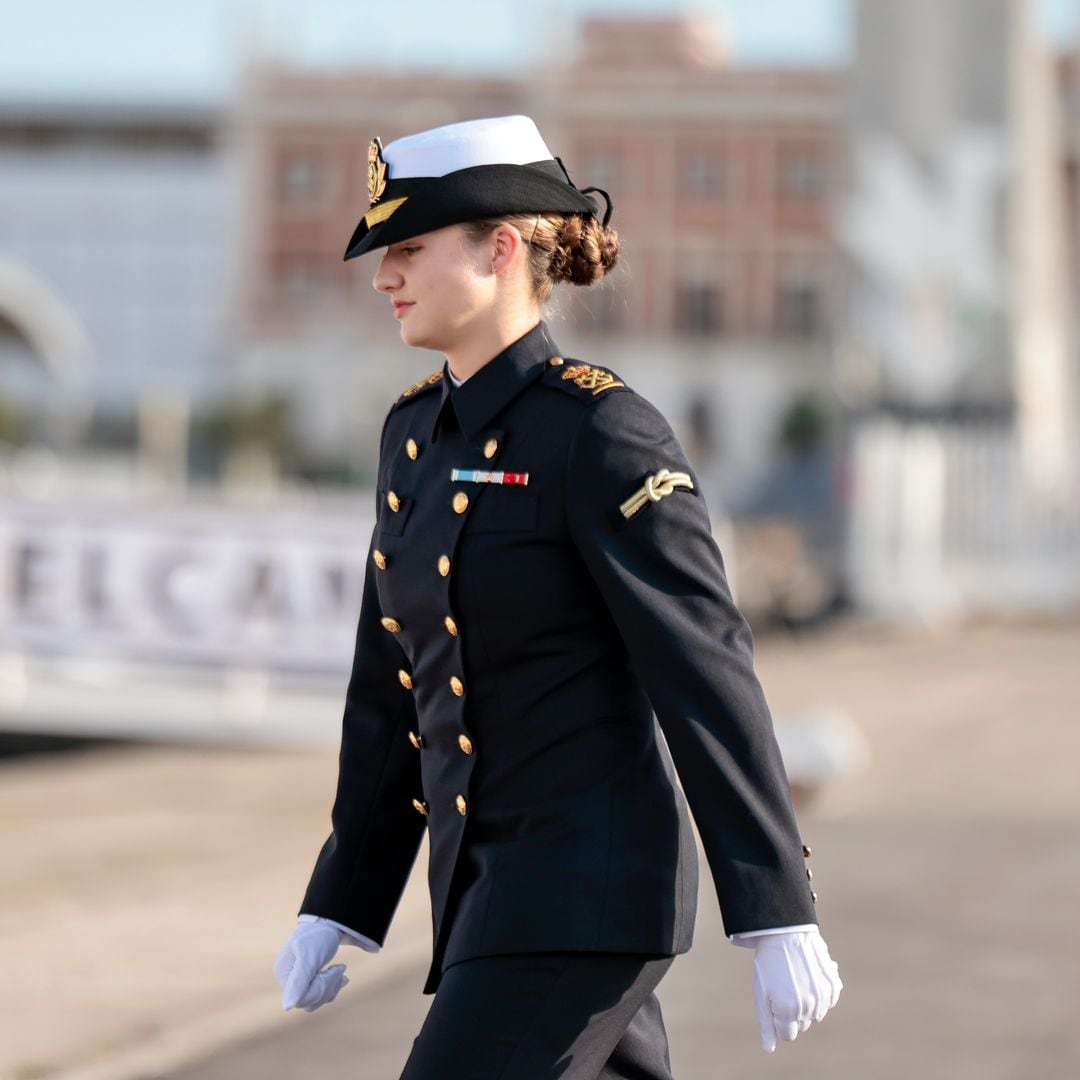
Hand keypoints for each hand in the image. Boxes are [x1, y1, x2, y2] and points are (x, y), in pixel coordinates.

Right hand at [273, 919, 349, 1010]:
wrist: (329, 920)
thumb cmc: (319, 935)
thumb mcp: (310, 956)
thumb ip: (299, 980)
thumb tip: (287, 1006)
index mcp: (283, 974)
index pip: (301, 998)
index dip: (322, 988)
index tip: (339, 968)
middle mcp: (286, 980)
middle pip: (308, 1000)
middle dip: (328, 986)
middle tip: (342, 968)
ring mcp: (296, 981)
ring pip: (314, 1000)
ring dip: (331, 987)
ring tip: (341, 970)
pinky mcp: (306, 980)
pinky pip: (318, 995)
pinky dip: (331, 987)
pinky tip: (340, 976)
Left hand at [749, 929, 841, 1051]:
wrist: (786, 932)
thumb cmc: (769, 963)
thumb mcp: (761, 993)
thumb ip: (766, 1023)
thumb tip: (768, 1049)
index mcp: (787, 1010)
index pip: (787, 1035)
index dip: (779, 1021)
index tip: (774, 1002)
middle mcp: (808, 1007)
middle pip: (801, 1025)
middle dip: (791, 1012)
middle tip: (783, 987)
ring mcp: (822, 997)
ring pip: (815, 1015)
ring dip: (806, 1004)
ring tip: (794, 980)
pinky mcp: (833, 985)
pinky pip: (828, 1002)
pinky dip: (820, 995)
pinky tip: (809, 978)